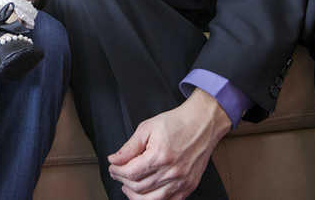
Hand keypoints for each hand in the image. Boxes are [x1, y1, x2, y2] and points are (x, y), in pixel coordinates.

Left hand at [107, 89, 230, 198]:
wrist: (202, 123)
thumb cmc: (177, 123)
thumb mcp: (147, 128)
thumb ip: (129, 147)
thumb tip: (115, 160)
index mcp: (160, 155)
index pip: (130, 173)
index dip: (117, 171)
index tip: (112, 166)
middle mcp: (172, 172)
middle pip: (139, 187)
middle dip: (123, 181)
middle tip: (118, 173)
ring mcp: (182, 181)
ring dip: (135, 195)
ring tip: (128, 186)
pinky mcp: (189, 186)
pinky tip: (147, 193)